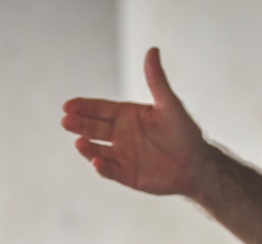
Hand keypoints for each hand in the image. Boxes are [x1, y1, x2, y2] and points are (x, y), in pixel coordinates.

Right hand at [61, 48, 208, 197]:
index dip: (84, 107)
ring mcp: (122, 156)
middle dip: (79, 125)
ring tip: (79, 142)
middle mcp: (121, 135)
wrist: (196, 165)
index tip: (68, 105)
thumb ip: (156, 80)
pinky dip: (102, 167)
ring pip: (97, 150)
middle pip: (94, 128)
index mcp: (127, 116)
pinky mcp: (127, 175)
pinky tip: (96, 162)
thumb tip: (152, 50)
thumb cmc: (185, 133)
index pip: (100, 109)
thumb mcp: (169, 104)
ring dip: (87, 147)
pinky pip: (110, 171)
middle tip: (65, 121)